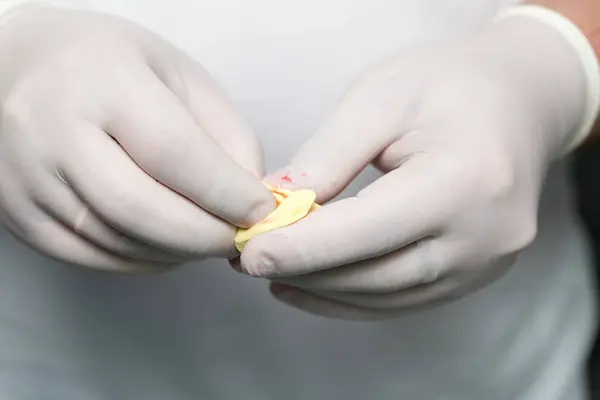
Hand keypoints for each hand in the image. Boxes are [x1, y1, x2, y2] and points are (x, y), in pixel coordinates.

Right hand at [0, 7, 273, 272]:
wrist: (16, 66)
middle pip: (140, 209)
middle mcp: (52, 128)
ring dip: (176, 253)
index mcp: (102, 79)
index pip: (174, 152)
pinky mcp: (16, 212)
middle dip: (204, 237)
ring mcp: (26, 176)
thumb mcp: (179, 76)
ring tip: (205, 239)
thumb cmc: (109, 66)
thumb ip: (226, 136)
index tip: (262, 212)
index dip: (226, 193)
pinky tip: (166, 246)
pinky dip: (140, 261)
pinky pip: (89, 257)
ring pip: (116, 241)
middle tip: (238, 239)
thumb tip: (251, 202)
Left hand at [239, 15, 588, 318]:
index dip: (303, 248)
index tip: (247, 252)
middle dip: (305, 270)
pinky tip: (312, 285)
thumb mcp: (381, 100)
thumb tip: (272, 206)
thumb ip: (327, 157)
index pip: (369, 229)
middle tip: (246, 259)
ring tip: (271, 270)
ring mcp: (486, 262)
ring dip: (323, 289)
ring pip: (386, 297)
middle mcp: (486, 234)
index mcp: (467, 178)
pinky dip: (352, 298)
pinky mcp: (476, 274)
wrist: (519, 100)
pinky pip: (403, 300)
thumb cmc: (450, 85)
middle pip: (376, 273)